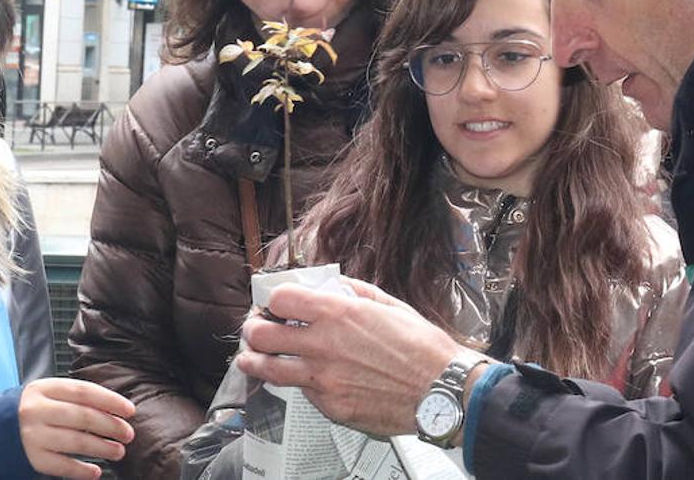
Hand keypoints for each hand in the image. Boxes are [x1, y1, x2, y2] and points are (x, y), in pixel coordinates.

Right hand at [17, 378, 135, 479]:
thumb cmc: (34, 409)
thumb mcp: (49, 394)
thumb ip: (76, 397)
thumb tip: (115, 409)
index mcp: (44, 388)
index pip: (84, 391)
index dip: (110, 400)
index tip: (130, 410)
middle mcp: (37, 410)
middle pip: (83, 417)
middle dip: (111, 426)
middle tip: (128, 434)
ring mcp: (33, 435)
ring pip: (76, 442)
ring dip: (102, 448)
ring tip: (119, 452)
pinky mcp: (32, 458)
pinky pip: (63, 466)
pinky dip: (82, 470)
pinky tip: (96, 471)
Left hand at [235, 279, 459, 436]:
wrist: (444, 392)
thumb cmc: (422, 348)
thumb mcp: (388, 304)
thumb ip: (353, 291)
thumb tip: (332, 285)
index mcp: (337, 312)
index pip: (280, 298)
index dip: (272, 298)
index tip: (273, 302)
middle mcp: (323, 344)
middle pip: (262, 334)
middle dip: (254, 329)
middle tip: (255, 329)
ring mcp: (324, 379)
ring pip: (268, 369)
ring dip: (254, 361)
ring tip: (249, 359)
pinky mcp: (331, 406)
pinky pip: (302, 393)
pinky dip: (298, 384)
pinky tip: (301, 380)